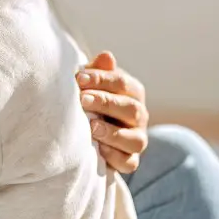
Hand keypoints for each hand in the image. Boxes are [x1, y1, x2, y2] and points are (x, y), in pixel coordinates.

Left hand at [76, 52, 148, 173]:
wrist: (90, 132)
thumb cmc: (90, 100)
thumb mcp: (91, 84)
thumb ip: (99, 72)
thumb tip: (106, 55)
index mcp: (132, 92)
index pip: (122, 83)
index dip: (101, 79)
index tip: (78, 78)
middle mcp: (139, 116)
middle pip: (131, 109)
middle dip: (106, 103)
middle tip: (82, 100)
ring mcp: (136, 139)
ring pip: (135, 139)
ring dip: (112, 133)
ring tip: (91, 127)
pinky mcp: (129, 161)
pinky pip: (128, 162)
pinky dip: (114, 157)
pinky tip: (98, 150)